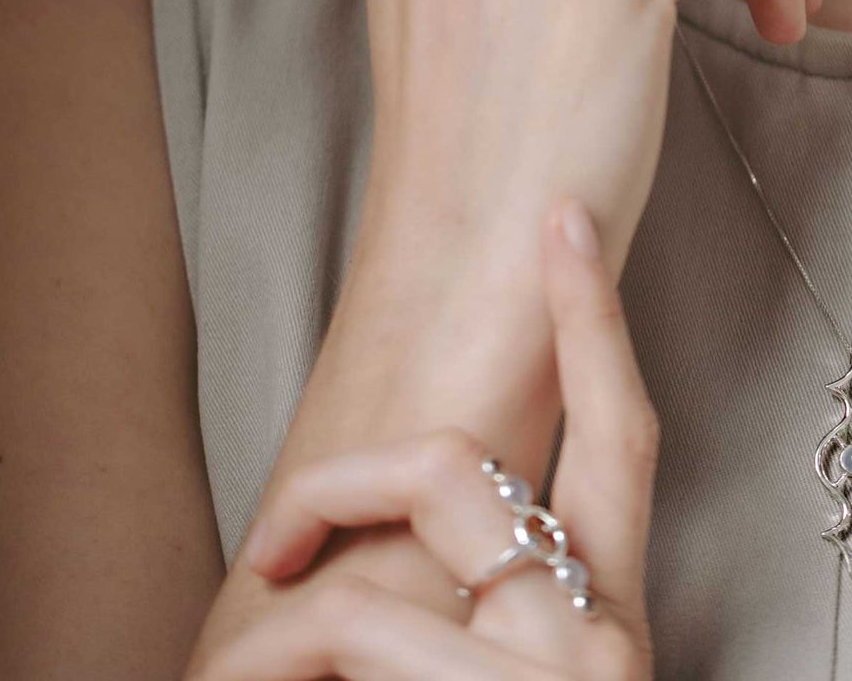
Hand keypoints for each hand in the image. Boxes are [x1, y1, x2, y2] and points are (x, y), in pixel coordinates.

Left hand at [192, 197, 656, 679]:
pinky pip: (347, 628)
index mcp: (612, 611)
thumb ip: (492, 614)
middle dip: (337, 485)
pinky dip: (263, 662)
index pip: (623, 431)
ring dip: (273, 632)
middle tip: (272, 545)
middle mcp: (600, 630)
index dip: (592, 318)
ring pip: (375, 569)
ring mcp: (554, 670)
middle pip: (457, 469)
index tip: (563, 216)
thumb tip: (398, 581)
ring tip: (229, 679)